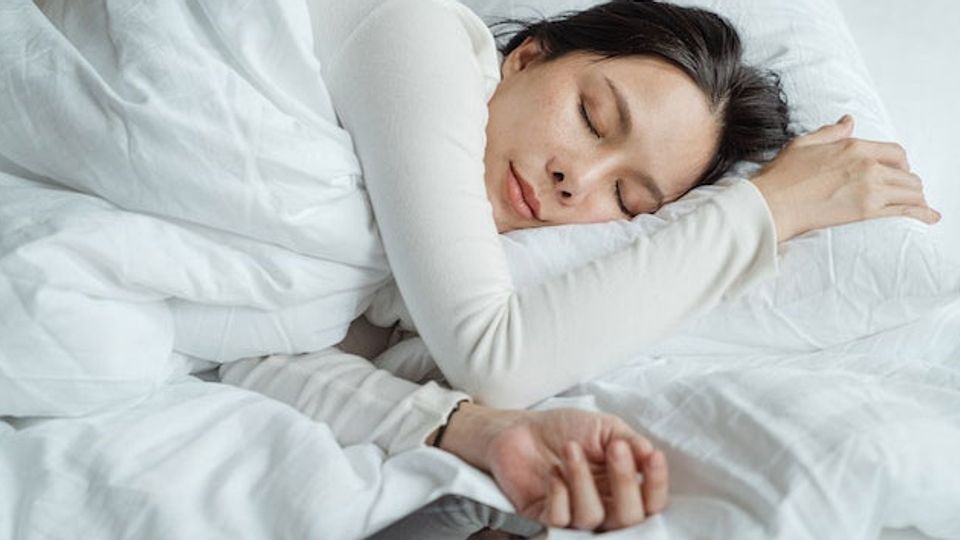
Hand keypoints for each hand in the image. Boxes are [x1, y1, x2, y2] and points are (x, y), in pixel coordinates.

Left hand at [436, 404, 667, 530]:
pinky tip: (553, 473)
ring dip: (583, 480)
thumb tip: (650, 453)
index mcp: (622, 488)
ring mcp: (574, 516)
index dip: (656, 484)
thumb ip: (630, 441)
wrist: (521, 428)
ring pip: (592, 517)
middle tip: (614, 449)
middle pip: (628, 518)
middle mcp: (603, 507)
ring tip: (571, 448)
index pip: (651, 502)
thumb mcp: (605, 428)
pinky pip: (560, 521)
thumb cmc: (566, 429)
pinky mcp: (544, 518)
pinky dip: (558, 494)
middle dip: (624, 482)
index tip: (652, 456)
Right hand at [750, 114, 940, 241]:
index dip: (902, 163)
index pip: (895, 152)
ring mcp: (870, 188)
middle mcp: (868, 165)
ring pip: (911, 191)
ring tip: (918, 205)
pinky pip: (905, 210)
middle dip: (909, 183)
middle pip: (907, 173)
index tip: (899, 171)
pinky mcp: (867, 211)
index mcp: (854, 146)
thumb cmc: (782, 176)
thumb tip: (848, 122)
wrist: (773, 204)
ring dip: (916, 198)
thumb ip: (831, 132)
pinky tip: (930, 217)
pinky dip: (922, 214)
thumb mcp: (804, 143)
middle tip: (906, 191)